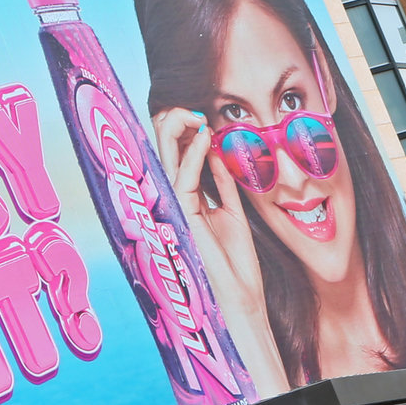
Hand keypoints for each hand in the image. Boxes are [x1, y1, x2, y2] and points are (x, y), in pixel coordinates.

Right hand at [162, 107, 286, 393]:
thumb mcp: (232, 211)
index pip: (175, 158)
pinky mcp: (184, 220)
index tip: (197, 112)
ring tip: (193, 113)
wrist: (241, 298)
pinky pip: (184, 181)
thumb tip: (214, 148)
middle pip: (164, 155)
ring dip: (178, 133)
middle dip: (172, 126)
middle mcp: (176, 203)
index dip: (182, 132)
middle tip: (188, 106)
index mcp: (187, 201)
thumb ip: (221, 182)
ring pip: (166, 163)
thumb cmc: (236, 262)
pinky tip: (203, 137)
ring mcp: (176, 211)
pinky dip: (193, 157)